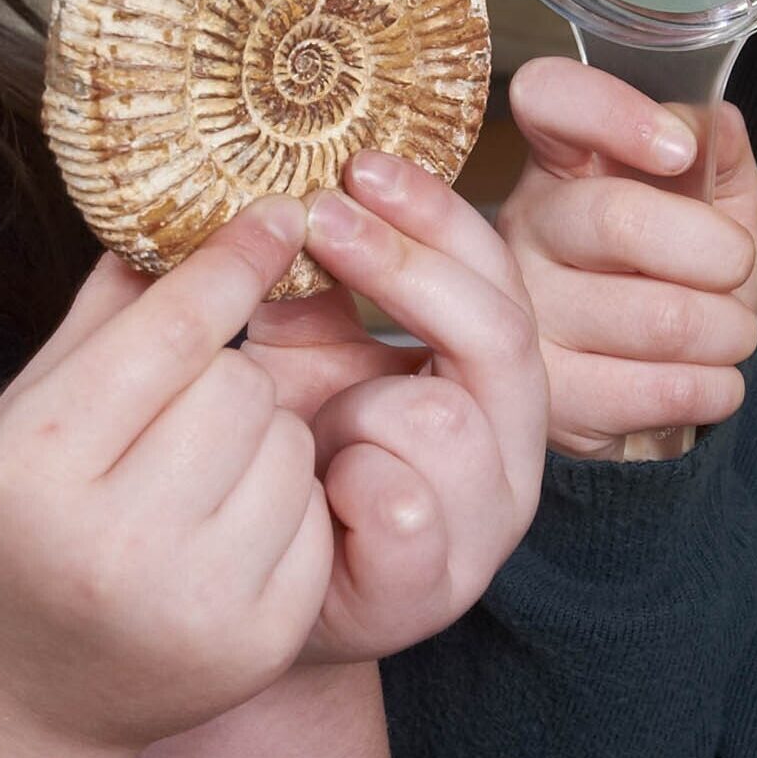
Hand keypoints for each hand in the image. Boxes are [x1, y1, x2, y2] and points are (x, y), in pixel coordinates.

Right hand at [0, 200, 333, 757]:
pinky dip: (282, 505)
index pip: (170, 333)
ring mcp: (196, 604)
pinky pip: (312, 518)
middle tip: (181, 408)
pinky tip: (225, 528)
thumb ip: (100, 320)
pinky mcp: (257, 646)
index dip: (231, 263)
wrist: (3, 705)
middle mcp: (118, 542)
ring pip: (286, 445)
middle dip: (223, 375)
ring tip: (197, 472)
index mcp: (40, 468)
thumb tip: (179, 220)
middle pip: (240, 387)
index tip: (275, 214)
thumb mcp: (14, 420)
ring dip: (257, 439)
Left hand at [239, 151, 545, 663]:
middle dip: (404, 267)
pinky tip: (319, 482)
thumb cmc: (282, 462)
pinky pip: (406, 509)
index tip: (358, 166)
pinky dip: (351, 483)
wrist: (247, 591)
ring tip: (311, 425)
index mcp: (489, 378)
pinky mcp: (434, 589)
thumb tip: (277, 193)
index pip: (498, 274)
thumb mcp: (298, 354)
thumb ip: (311, 286)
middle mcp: (510, 447)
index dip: (436, 213)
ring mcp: (480, 525)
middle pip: (499, 332)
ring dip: (360, 403)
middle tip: (319, 220)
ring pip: (447, 418)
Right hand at [495, 57, 756, 457]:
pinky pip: (662, 391)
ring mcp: (525, 315)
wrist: (650, 384)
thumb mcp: (711, 201)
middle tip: (737, 271)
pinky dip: (716, 387)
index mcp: (559, 163)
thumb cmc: (679, 277)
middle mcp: (523, 228)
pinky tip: (706, 380)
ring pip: (660, 318)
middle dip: (718, 253)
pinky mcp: (549, 397)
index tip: (679, 151)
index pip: (548, 98)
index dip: (614, 112)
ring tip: (726, 334)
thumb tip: (713, 125)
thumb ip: (719, 151)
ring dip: (729, 331)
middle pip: (620, 220)